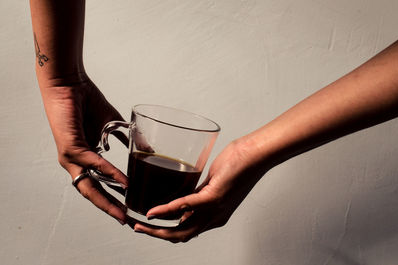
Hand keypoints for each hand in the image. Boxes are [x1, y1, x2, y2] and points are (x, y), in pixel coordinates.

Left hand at [40, 74, 128, 224]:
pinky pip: (93, 164)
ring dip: (107, 200)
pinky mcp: (70, 147)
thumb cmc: (88, 103)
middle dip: (109, 208)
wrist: (70, 84)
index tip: (128, 209)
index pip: (98, 185)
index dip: (112, 198)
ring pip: (89, 186)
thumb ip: (128, 139)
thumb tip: (148, 150)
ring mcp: (71, 157)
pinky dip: (110, 173)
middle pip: (92, 192)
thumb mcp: (113, 125)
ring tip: (124, 211)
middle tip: (126, 221)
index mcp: (86, 158)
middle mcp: (76, 162)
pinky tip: (123, 182)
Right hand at [133, 138, 268, 241]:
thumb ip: (199, 197)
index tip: (151, 226)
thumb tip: (182, 205)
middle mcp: (215, 217)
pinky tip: (154, 211)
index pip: (188, 231)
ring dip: (158, 229)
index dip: (167, 232)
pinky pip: (185, 207)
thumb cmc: (239, 165)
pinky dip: (166, 211)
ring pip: (182, 229)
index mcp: (215, 215)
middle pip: (182, 236)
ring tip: (141, 224)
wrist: (256, 155)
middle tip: (138, 228)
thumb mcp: (214, 186)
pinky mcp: (214, 196)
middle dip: (157, 235)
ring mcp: (215, 209)